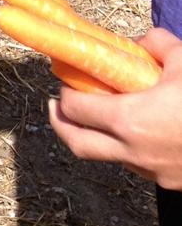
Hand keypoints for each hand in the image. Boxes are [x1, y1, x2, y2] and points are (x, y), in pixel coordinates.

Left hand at [49, 30, 181, 187]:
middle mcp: (134, 152)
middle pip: (78, 144)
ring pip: (108, 157)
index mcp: (131, 120)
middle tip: (55, 106)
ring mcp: (153, 171)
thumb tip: (143, 43)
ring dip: (97, 137)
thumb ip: (158, 44)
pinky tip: (140, 130)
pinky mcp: (171, 182)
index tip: (65, 79)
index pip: (76, 109)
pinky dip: (127, 148)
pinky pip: (137, 166)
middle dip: (60, 123)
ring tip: (101, 115)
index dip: (65, 93)